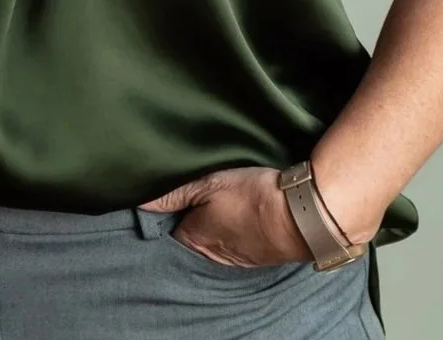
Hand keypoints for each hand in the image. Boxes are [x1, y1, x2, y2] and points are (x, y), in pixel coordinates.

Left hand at [137, 165, 310, 267]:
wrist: (301, 216)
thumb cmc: (252, 197)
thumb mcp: (209, 183)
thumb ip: (174, 193)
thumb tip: (141, 201)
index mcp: (192, 239)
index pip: (168, 226)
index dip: (170, 208)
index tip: (176, 192)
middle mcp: (210, 255)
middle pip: (192, 235)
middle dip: (193, 219)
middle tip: (201, 196)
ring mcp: (235, 259)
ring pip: (215, 240)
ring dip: (218, 225)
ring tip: (225, 204)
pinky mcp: (257, 257)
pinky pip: (237, 244)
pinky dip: (237, 232)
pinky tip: (244, 217)